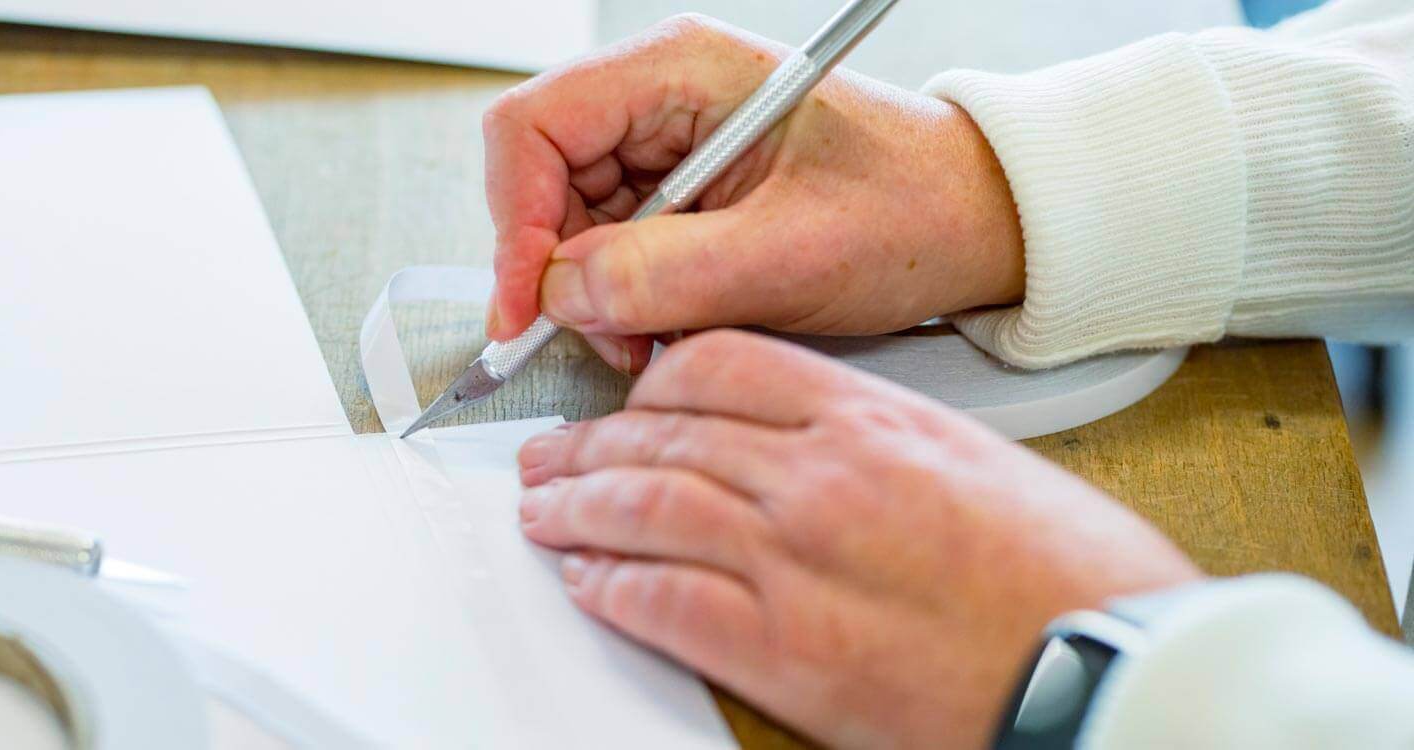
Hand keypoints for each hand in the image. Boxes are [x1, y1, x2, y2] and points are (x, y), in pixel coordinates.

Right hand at [483, 15, 1024, 373]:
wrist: (978, 224)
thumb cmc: (915, 209)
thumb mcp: (795, 254)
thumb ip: (670, 273)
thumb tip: (563, 293)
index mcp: (681, 70)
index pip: (534, 126)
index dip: (515, 222)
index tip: (525, 308)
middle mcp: (661, 99)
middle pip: (542, 180)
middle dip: (560, 273)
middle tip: (607, 340)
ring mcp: (666, 148)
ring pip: (571, 226)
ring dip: (596, 297)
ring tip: (654, 339)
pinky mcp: (681, 196)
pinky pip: (612, 250)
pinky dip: (625, 302)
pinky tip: (671, 326)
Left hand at [515, 330, 1201, 747]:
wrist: (1110, 668)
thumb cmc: (1071, 575)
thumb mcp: (974, 461)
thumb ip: (874, 440)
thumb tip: (805, 442)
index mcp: (871, 418)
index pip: (722, 365)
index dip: (651, 381)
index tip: (626, 399)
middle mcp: (820, 477)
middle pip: (666, 436)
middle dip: (590, 445)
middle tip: (549, 457)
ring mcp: (794, 561)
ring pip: (647, 508)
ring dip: (578, 510)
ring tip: (544, 513)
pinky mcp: (784, 650)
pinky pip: (662, 602)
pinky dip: (610, 589)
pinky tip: (587, 584)